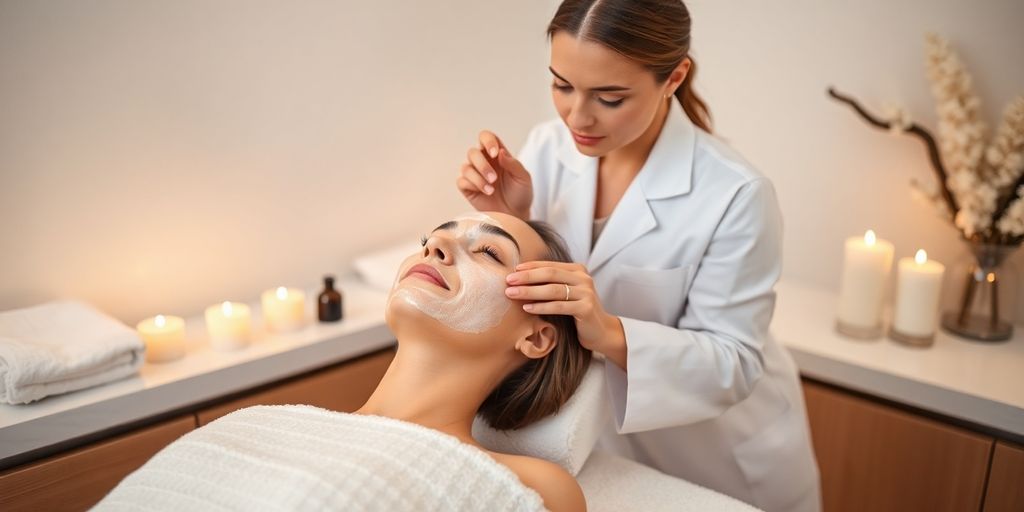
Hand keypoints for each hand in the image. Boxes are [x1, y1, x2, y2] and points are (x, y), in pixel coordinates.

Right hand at [456, 130, 532, 219]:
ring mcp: (474, 175)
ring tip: (491, 190)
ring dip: (478, 178)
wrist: (516, 215)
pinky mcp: (468, 188)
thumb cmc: (521, 194)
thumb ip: (513, 164)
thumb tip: (500, 152)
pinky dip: (473, 185)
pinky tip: (485, 192)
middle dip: (482, 165)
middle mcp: (484, 162)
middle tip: (494, 179)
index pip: (486, 137)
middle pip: (473, 152)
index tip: (495, 153)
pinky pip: (462, 181)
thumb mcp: (523, 178)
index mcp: (497, 155)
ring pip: (465, 167)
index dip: (488, 141)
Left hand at [504, 261, 626, 366]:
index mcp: (578, 270)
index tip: (512, 271)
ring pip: (553, 290)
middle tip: (508, 281)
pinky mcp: (586, 308)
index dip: (530, 267)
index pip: (550, 265)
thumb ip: (551, 283)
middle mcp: (583, 278)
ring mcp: (586, 293)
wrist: (601, 331)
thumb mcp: (566, 293)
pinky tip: (527, 308)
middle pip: (550, 274)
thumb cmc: (578, 311)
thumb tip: (520, 278)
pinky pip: (559, 306)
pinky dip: (541, 307)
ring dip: (530, 291)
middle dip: (527, 277)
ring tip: (512, 294)